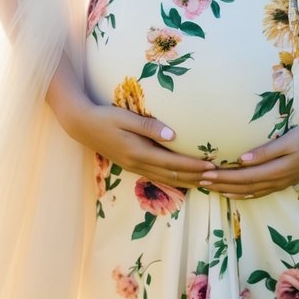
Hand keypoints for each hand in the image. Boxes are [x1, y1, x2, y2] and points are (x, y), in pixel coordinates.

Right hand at [68, 103, 210, 190]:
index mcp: (139, 152)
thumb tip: (174, 135)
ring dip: (187, 181)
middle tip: (216, 178)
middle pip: (173, 175)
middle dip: (196, 177)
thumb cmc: (105, 117)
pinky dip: (174, 179)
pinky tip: (183, 178)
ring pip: (166, 179)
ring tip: (205, 181)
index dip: (193, 166)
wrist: (81, 126)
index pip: (173, 162)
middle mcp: (138, 164)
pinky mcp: (132, 165)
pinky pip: (158, 177)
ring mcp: (135, 167)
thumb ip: (149, 126)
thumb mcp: (125, 117)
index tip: (211, 166)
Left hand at [200, 123, 298, 199]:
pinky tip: (234, 194)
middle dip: (221, 185)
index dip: (223, 177)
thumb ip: (266, 151)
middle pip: (243, 186)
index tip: (205, 174)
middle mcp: (276, 180)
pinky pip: (260, 192)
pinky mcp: (284, 182)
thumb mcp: (289, 140)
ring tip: (211, 189)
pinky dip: (244, 195)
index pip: (243, 176)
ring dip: (229, 191)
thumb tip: (242, 159)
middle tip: (200, 182)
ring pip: (249, 191)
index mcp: (275, 169)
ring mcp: (280, 183)